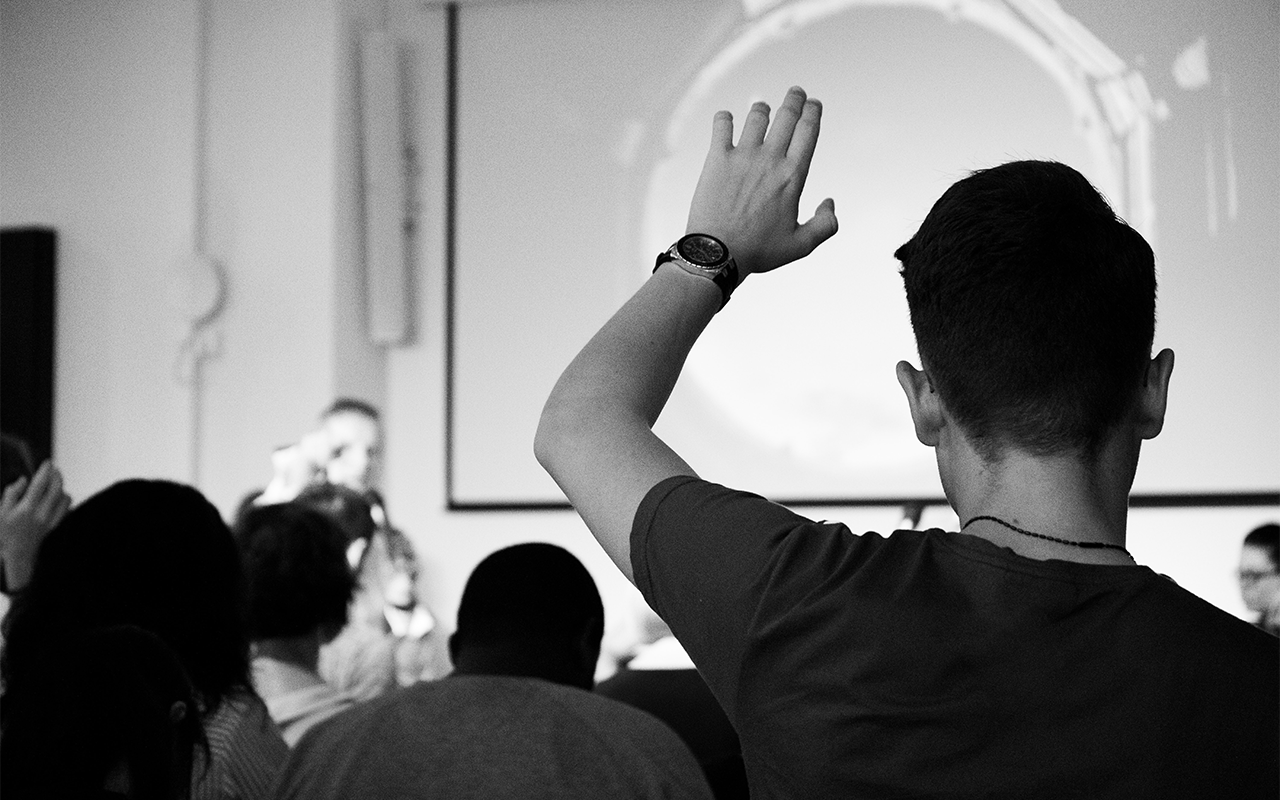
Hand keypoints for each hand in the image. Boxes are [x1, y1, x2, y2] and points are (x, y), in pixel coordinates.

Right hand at [0, 460, 71, 591]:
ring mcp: (51, 520)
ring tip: (54, 482)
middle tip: (54, 469)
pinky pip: (66, 507)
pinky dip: (64, 498)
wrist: (17, 555)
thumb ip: (11, 493)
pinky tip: (57, 495)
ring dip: (61, 486)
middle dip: (57, 475)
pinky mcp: (56, 525)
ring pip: (64, 497)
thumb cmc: (5, 532)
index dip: (45, 470)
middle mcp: (41, 514)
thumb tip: (23, 479)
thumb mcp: (1, 512)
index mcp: (25, 509)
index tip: (48, 462)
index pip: (40, 484)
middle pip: (56, 488)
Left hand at [685, 85, 837, 277]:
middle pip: (786, 115)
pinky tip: (726, 120)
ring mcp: (742, 156)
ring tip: (762, 108)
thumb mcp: (801, 246)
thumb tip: (830, 202)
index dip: (813, 111)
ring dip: (762, 108)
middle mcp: (770, 159)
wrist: (717, 254)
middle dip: (794, 99)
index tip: (813, 104)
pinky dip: (725, 118)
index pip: (808, 130)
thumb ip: (825, 225)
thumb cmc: (759, 252)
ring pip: (756, 116)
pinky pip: (722, 125)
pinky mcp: (717, 159)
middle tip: (795, 92)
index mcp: (793, 176)